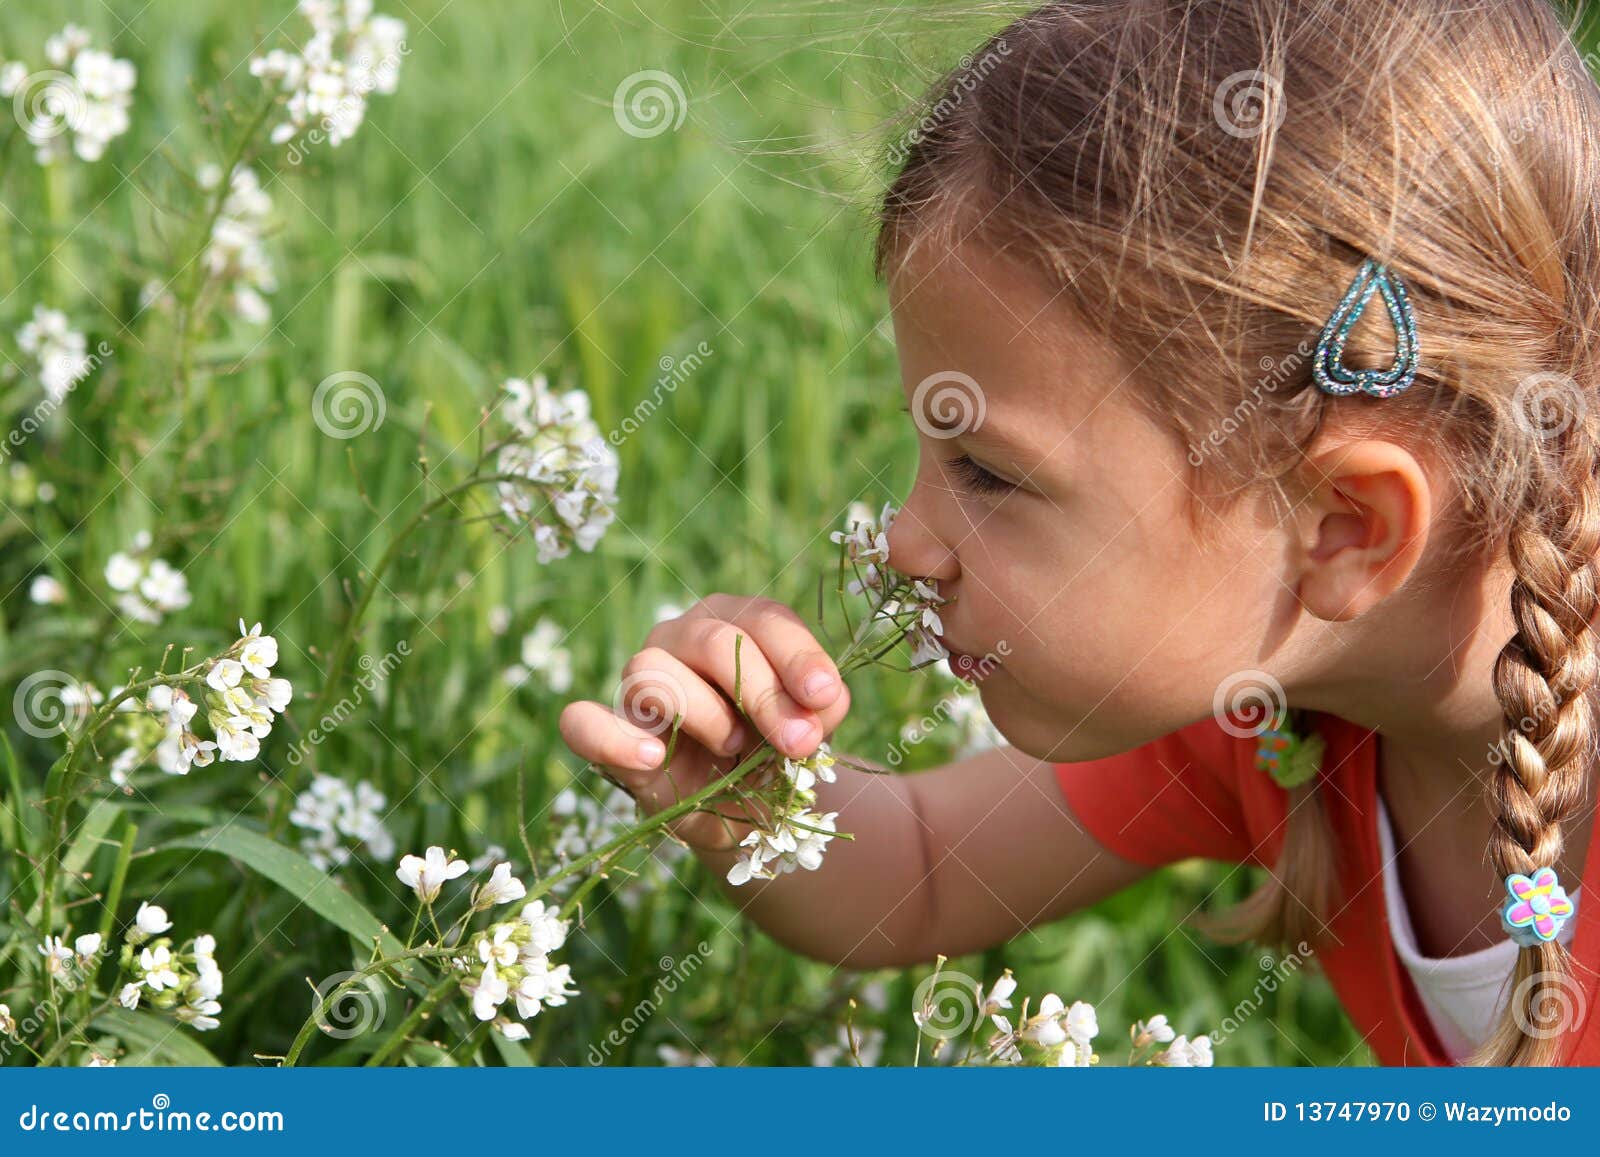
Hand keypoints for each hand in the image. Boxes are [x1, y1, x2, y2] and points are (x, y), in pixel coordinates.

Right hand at [558, 594, 850, 851]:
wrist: (743, 809)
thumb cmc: (776, 751)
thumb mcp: (811, 729)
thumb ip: (819, 710)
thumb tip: (811, 706)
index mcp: (735, 623)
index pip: (763, 618)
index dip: (796, 655)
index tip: (823, 697)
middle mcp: (682, 639)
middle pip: (714, 641)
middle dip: (762, 692)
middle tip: (798, 743)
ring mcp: (639, 683)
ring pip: (652, 670)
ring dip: (703, 712)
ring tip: (734, 746)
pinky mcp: (608, 734)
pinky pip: (582, 722)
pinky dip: (613, 737)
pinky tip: (652, 758)